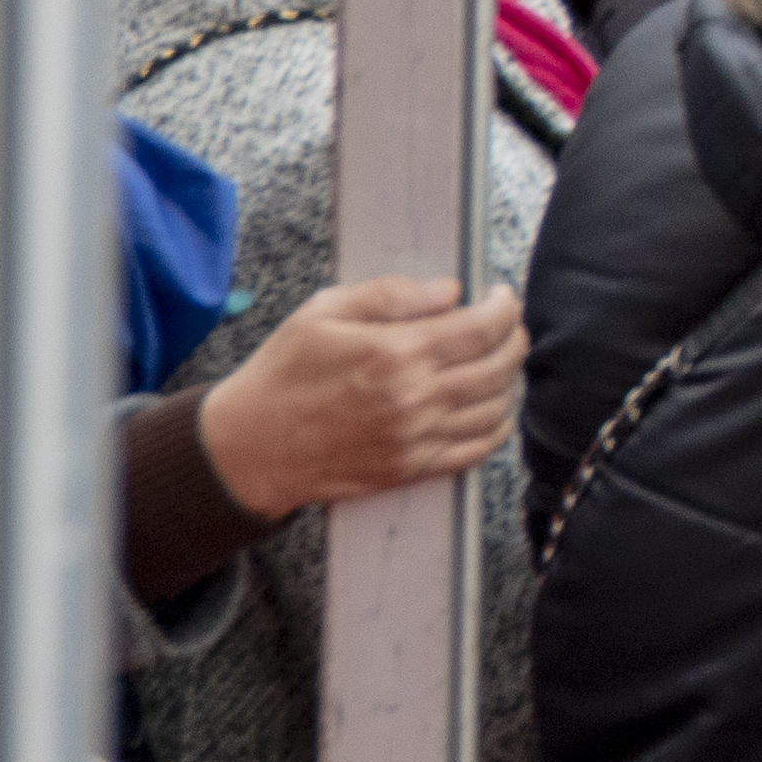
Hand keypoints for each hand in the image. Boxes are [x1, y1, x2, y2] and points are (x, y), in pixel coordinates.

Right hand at [195, 276, 526, 518]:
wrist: (247, 448)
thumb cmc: (281, 374)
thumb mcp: (322, 312)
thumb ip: (390, 294)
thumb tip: (450, 291)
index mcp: (395, 353)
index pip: (483, 328)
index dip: (506, 307)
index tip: (503, 296)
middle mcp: (413, 399)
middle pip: (499, 367)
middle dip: (514, 340)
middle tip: (506, 326)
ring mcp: (415, 439)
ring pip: (496, 409)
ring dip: (508, 382)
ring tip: (496, 362)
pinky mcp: (409, 470)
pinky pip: (476, 451)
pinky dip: (496, 427)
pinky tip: (490, 407)